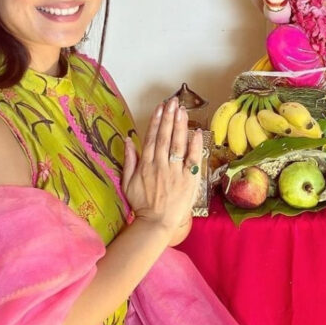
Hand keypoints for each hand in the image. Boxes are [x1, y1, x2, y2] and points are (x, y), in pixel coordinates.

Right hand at [121, 98, 203, 232]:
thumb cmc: (142, 204)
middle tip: (173, 101)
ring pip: (178, 144)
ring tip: (182, 110)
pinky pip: (192, 159)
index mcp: (146, 164)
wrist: (156, 223)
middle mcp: (160, 165)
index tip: (160, 107)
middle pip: (165, 137)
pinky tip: (197, 132)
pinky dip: (195, 145)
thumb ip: (129, 160)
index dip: (157, 120)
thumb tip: (128, 139)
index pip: (152, 137)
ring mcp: (175, 171)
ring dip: (180, 125)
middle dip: (169, 117)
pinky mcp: (188, 179)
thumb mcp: (128, 182)